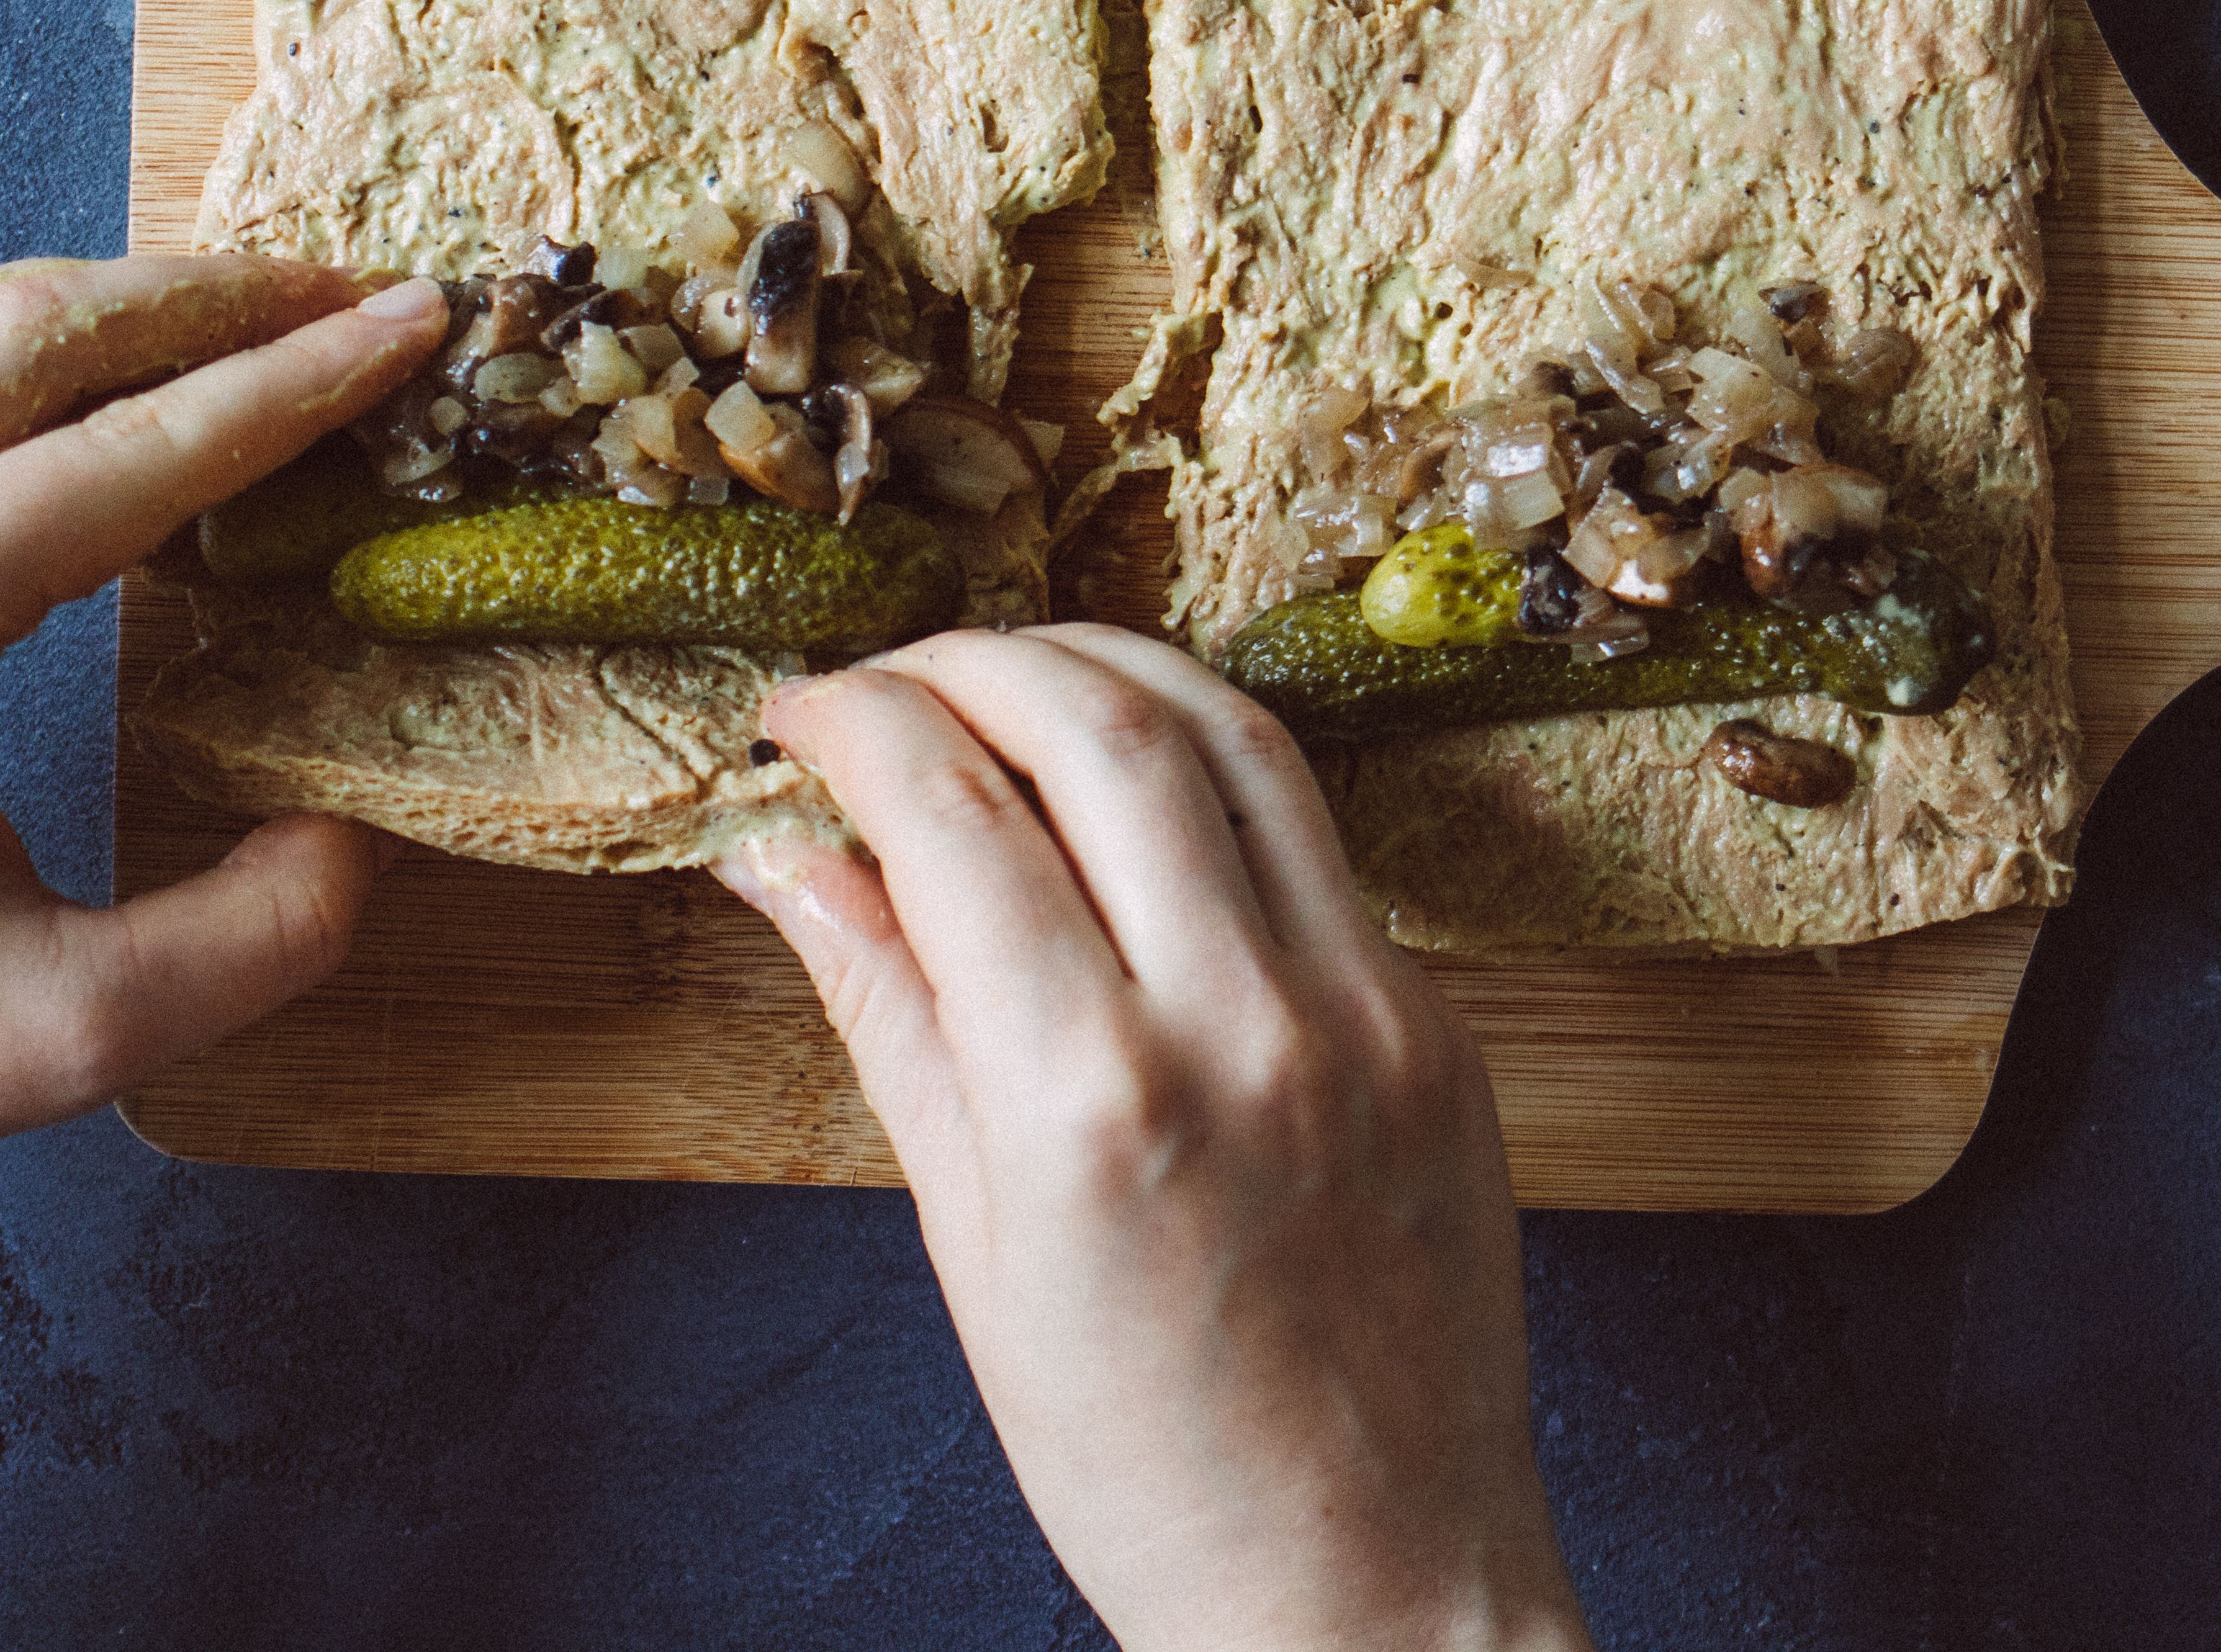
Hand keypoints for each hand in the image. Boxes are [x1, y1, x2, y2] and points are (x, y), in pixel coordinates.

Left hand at [0, 256, 443, 1504]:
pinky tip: (56, 387)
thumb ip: (253, 938)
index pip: (136, 452)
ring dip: (90, 301)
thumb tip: (348, 841)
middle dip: (208, 297)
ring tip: (218, 307)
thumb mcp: (67, 1036)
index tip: (404, 324)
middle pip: (28, 335)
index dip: (297, 382)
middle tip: (338, 286)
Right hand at [718, 628, 1589, 1651]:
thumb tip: (784, 849)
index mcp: (1088, 1099)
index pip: (950, 810)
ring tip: (1014, 681)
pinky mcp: (1436, 1020)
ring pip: (1230, 733)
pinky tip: (1143, 779)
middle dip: (968, 660)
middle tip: (894, 681)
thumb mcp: (968, 1242)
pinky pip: (1318, 833)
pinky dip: (1213, 766)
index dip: (855, 723)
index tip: (801, 717)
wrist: (1361, 1580)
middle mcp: (1238, 1025)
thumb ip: (888, 1011)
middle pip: (1094, 722)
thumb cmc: (1139, 1455)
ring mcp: (1361, 1011)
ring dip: (1105, 668)